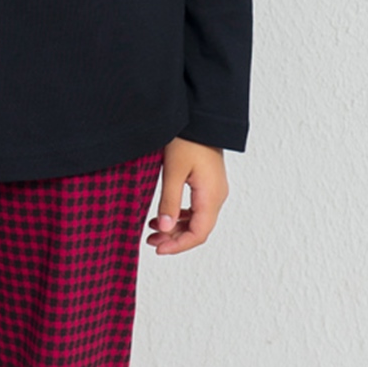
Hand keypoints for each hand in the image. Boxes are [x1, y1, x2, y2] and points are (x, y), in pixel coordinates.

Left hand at [146, 137, 227, 253]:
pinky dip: (181, 216)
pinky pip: (197, 208)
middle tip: (150, 241)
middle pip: (199, 229)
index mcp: (211, 195)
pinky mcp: (209, 183)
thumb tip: (164, 229)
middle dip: (174, 238)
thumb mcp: (173, 171)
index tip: (158, 249)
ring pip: (198, 220)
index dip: (178, 245)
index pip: (198, 233)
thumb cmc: (188, 139)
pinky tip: (164, 215)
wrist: (202, 117)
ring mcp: (215, 189)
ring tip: (152, 230)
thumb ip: (169, 201)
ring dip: (176, 228)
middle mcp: (217, 196)